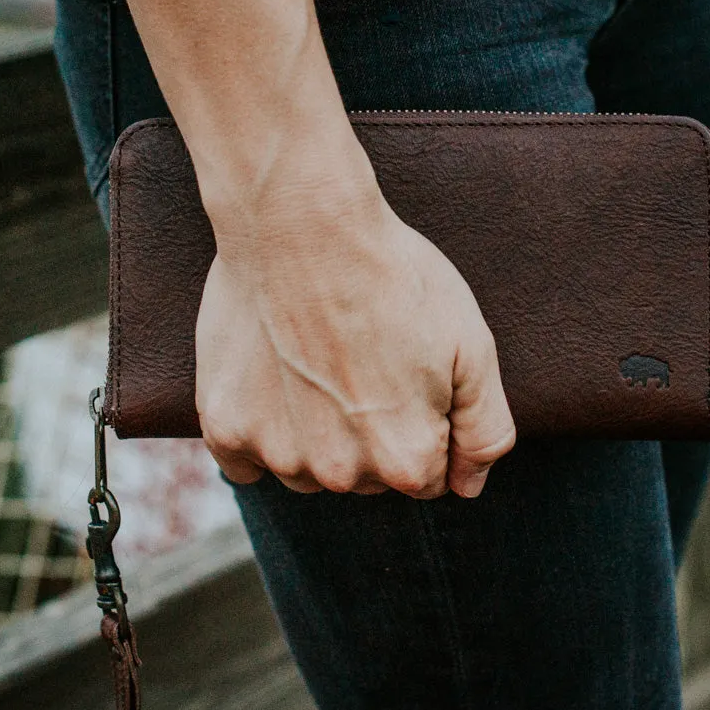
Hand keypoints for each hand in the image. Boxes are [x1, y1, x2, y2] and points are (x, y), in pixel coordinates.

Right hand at [194, 156, 515, 498]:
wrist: (303, 224)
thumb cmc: (395, 277)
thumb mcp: (472, 346)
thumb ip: (484, 430)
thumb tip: (468, 485)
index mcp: (406, 461)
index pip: (428, 476)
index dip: (425, 423)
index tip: (408, 372)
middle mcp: (340, 475)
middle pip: (367, 476)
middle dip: (373, 431)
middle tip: (364, 357)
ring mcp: (277, 454)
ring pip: (309, 468)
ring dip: (317, 434)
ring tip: (319, 360)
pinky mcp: (225, 427)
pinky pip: (248, 459)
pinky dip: (263, 427)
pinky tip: (275, 375)